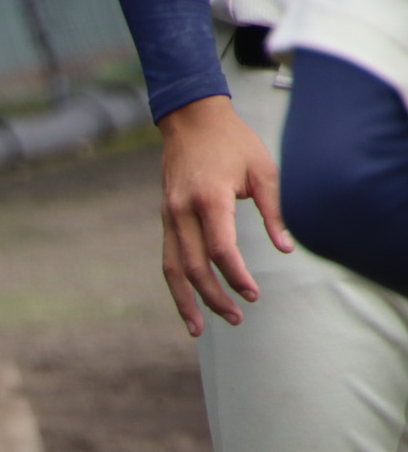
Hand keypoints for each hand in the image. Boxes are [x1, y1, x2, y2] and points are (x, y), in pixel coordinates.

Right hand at [157, 95, 295, 335]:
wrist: (191, 121)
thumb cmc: (233, 143)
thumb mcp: (263, 170)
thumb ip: (274, 210)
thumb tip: (286, 249)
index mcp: (209, 199)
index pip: (220, 250)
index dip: (236, 277)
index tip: (253, 294)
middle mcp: (182, 212)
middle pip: (195, 267)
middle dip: (214, 298)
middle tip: (236, 318)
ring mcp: (169, 217)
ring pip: (173, 270)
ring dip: (186, 302)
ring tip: (198, 330)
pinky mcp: (165, 220)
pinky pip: (168, 259)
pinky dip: (177, 285)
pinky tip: (186, 303)